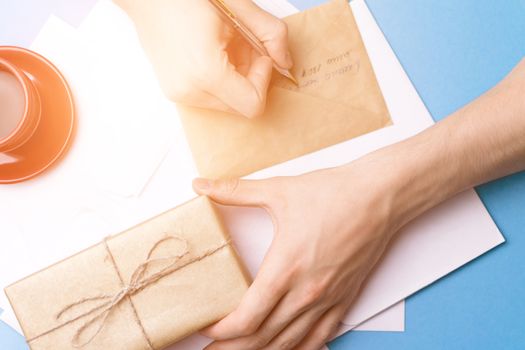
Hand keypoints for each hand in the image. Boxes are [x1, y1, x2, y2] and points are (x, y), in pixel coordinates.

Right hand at [117, 0, 292, 117]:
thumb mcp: (237, 6)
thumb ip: (271, 33)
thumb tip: (285, 62)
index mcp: (206, 72)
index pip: (253, 105)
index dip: (263, 80)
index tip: (259, 55)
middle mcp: (190, 90)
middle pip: (241, 107)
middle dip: (251, 80)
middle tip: (242, 48)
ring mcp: (179, 94)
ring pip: (227, 104)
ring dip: (236, 80)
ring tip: (224, 48)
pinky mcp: (174, 92)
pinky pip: (211, 97)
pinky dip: (220, 80)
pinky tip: (211, 54)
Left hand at [192, 156, 404, 349]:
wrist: (379, 196)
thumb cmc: (334, 193)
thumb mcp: (278, 190)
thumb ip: (235, 191)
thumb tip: (201, 185)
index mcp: (285, 268)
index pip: (246, 318)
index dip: (221, 331)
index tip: (205, 327)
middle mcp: (306, 292)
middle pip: (261, 339)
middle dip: (231, 349)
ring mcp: (328, 300)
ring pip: (289, 344)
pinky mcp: (344, 299)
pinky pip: (320, 338)